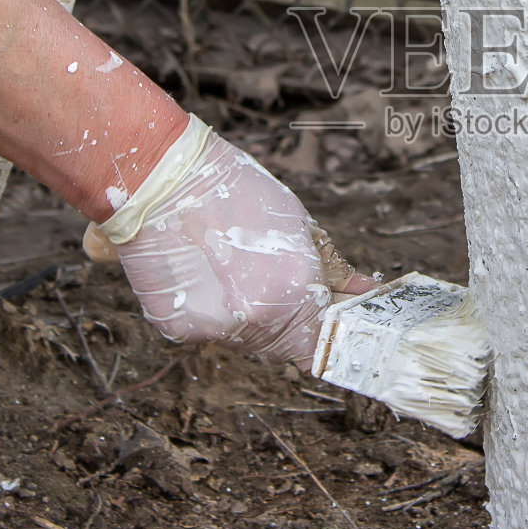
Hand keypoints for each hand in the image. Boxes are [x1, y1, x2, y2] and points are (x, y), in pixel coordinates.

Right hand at [86, 122, 373, 365]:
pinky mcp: (176, 328)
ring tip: (238, 273)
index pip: (321, 346)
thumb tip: (363, 290)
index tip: (325, 323)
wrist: (164, 180)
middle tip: (275, 288)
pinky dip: (212, 313)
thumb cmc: (235, 191)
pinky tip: (207, 277)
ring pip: (245, 341)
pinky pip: (208, 331)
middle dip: (288, 325)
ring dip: (250, 319)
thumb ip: (330, 267)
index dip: (324, 335)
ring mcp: (214, 328)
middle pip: (282, 348)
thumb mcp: (298, 224)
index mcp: (294, 292)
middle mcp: (256, 319)